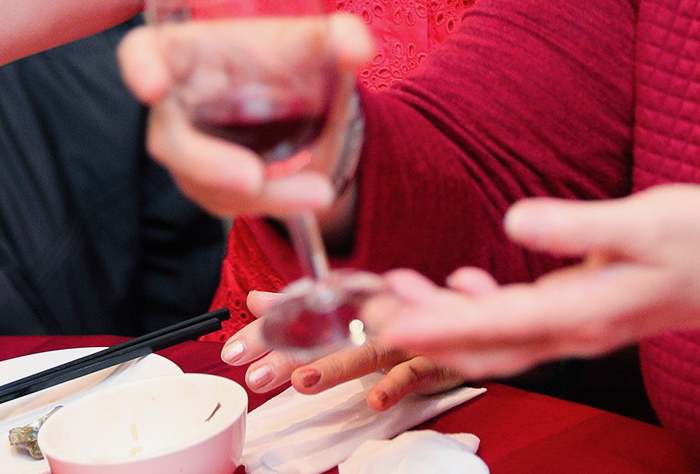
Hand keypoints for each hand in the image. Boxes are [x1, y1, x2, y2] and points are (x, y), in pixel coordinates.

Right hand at [117, 15, 374, 221]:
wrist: (300, 102)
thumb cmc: (285, 58)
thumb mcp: (313, 43)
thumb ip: (341, 35)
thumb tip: (360, 46)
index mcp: (187, 51)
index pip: (142, 52)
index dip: (140, 68)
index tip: (153, 86)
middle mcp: (175, 102)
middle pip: (171, 139)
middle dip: (208, 164)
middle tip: (252, 180)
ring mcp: (187, 148)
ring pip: (204, 181)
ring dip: (260, 194)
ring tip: (317, 192)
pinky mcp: (206, 183)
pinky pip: (226, 202)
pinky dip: (269, 204)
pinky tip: (306, 196)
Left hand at [219, 290, 464, 408]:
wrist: (465, 322)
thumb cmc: (402, 319)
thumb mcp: (349, 314)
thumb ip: (302, 308)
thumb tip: (257, 300)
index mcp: (350, 304)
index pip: (302, 315)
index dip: (268, 332)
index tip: (234, 350)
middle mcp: (372, 316)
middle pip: (326, 336)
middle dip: (290, 355)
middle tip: (256, 374)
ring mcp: (403, 337)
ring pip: (365, 353)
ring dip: (335, 367)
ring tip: (303, 381)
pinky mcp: (430, 360)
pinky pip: (411, 374)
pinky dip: (393, 386)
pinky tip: (374, 400)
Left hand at [369, 184, 699, 377]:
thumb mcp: (649, 221)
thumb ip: (579, 225)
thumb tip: (514, 221)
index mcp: (586, 310)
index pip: (497, 325)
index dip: (439, 323)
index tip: (390, 321)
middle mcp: (577, 328)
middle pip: (486, 343)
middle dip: (426, 330)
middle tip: (374, 309)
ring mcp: (582, 324)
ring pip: (500, 337)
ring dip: (447, 320)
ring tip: (399, 294)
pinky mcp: (588, 310)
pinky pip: (521, 324)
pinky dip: (483, 311)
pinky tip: (465, 282)